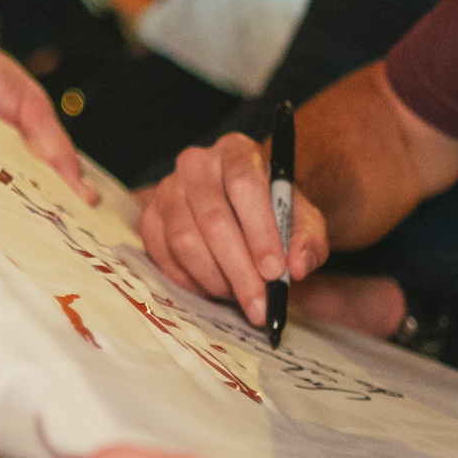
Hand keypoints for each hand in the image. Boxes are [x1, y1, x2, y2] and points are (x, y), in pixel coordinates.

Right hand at [139, 131, 326, 328]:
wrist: (234, 211)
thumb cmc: (270, 212)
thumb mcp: (301, 220)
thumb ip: (308, 240)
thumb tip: (297, 267)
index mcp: (237, 151)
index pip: (244, 185)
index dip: (260, 231)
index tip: (275, 271)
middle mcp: (197, 163)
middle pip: (213, 219)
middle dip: (239, 270)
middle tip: (260, 305)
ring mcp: (167, 189)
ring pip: (185, 241)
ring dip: (215, 278)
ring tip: (239, 295)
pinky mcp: (149, 216)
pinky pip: (164, 256)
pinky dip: (191, 281)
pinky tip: (213, 288)